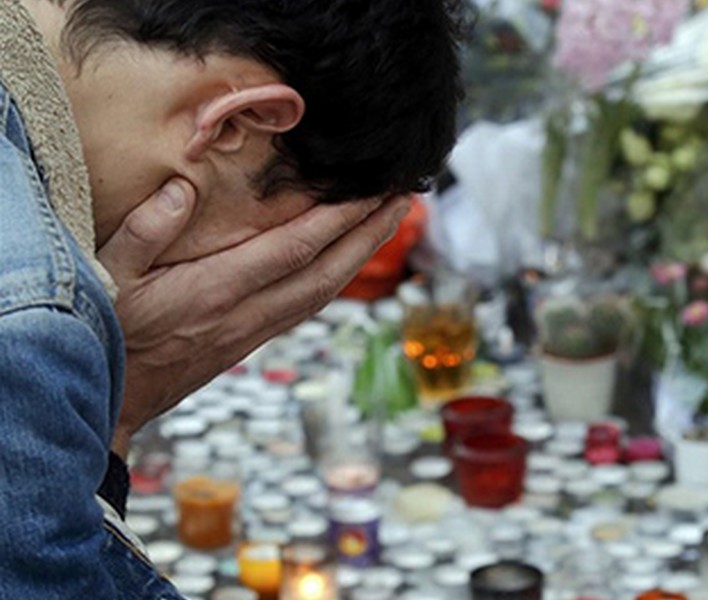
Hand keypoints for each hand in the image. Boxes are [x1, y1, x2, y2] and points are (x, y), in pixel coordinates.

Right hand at [98, 179, 409, 455]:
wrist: (110, 405)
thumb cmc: (104, 336)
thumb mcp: (104, 278)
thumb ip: (143, 231)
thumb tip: (184, 190)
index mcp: (214, 292)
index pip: (293, 250)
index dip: (338, 220)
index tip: (369, 192)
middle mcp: (245, 314)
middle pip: (326, 273)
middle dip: (368, 234)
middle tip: (401, 197)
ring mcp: (253, 332)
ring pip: (323, 293)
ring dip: (361, 256)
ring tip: (386, 220)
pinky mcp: (251, 342)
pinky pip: (307, 307)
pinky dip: (335, 279)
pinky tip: (346, 261)